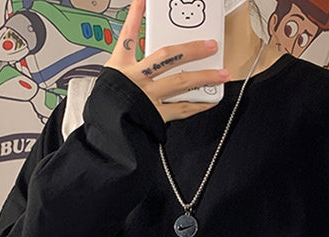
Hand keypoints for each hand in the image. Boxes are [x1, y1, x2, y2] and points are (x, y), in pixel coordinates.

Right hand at [105, 0, 229, 121]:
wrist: (106, 131)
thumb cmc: (110, 103)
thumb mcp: (114, 75)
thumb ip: (131, 57)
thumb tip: (147, 37)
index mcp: (122, 67)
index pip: (128, 35)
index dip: (136, 16)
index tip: (144, 2)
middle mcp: (137, 79)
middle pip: (166, 57)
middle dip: (191, 49)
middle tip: (210, 44)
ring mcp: (148, 97)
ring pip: (179, 83)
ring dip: (204, 77)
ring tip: (222, 73)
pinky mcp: (156, 115)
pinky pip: (181, 109)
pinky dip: (198, 104)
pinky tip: (211, 99)